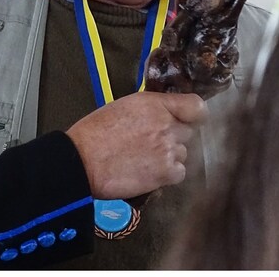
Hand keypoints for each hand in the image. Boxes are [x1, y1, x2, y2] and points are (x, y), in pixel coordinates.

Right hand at [65, 91, 207, 199]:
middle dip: (173, 137)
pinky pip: (179, 172)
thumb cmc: (93, 133)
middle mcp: (166, 124)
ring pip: (182, 154)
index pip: (196, 107)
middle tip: (150, 144)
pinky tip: (148, 173)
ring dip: (168, 157)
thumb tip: (159, 117)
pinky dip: (167, 174)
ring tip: (144, 160)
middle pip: (187, 132)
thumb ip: (148, 111)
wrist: (82, 160)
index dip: (192, 114)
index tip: (184, 120)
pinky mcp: (167, 172)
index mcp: (154, 104)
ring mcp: (168, 149)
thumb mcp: (121, 108)